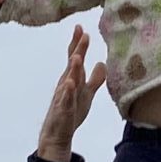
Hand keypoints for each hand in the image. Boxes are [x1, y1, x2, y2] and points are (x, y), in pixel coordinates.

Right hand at [37, 25, 106, 161]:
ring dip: (72, 68)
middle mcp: (66, 84)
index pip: (75, 58)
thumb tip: (102, 63)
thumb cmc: (71, 111)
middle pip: (72, 64)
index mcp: (72, 79)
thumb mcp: (87, 92)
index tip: (82, 28)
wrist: (58, 133)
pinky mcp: (63, 110)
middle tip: (82, 33)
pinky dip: (67, 91)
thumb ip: (95, 78)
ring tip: (76, 56)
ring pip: (68, 80)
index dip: (79, 44)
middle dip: (77, 49)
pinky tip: (69, 84)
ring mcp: (64, 97)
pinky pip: (65, 100)